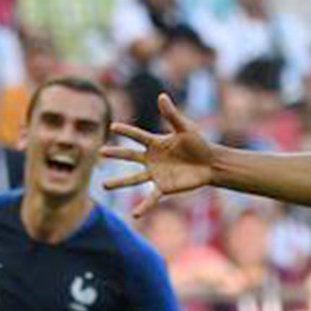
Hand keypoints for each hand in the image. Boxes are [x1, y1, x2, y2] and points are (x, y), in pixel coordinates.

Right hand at [101, 93, 218, 217]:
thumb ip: (171, 115)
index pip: (137, 135)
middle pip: (129, 155)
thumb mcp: (185, 128)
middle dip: (115, 154)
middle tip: (100, 152)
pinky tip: (134, 214)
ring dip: (119, 182)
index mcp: (155, 142)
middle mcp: (151, 158)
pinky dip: (143, 206)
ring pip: (133, 178)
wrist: (210, 163)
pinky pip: (151, 198)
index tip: (112, 126)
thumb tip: (161, 96)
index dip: (126, 131)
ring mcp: (155, 174)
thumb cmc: (198, 143)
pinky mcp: (163, 187)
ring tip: (103, 186)